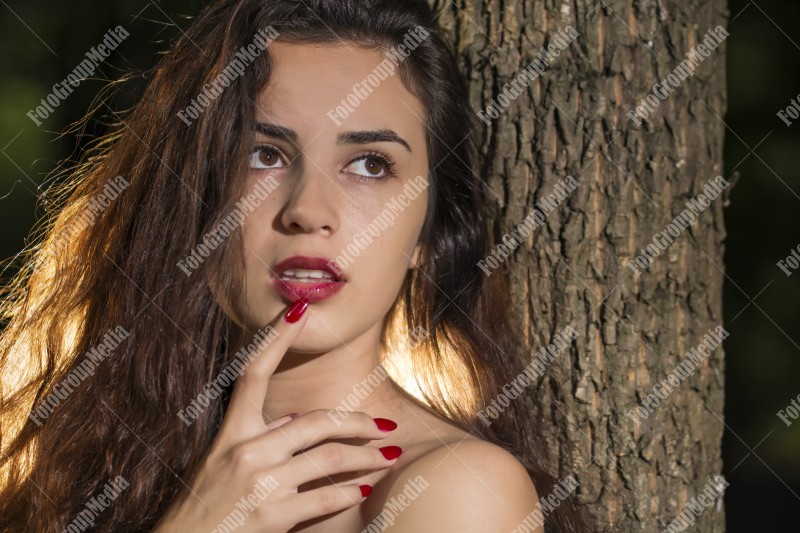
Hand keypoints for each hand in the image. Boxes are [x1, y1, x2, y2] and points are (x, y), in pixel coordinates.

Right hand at [154, 299, 399, 531]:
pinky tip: (364, 490)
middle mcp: (246, 450)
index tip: (299, 309)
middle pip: (317, 420)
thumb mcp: (221, 461)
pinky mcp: (271, 516)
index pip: (253, 372)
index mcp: (231, 431)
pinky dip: (350, 492)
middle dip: (359, 421)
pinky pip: (324, 496)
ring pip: (331, 456)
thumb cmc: (203, 504)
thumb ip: (259, 438)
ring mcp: (260, 483)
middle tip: (386, 425)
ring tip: (390, 456)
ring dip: (368, 457)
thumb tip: (296, 421)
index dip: (275, 337)